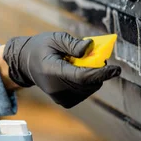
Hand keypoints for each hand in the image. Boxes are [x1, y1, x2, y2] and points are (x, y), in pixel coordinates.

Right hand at [2, 32, 120, 107]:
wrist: (25, 64)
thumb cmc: (41, 47)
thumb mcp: (55, 38)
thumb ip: (72, 44)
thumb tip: (90, 48)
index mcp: (53, 71)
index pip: (82, 77)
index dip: (101, 73)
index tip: (116, 69)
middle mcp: (57, 88)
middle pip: (88, 84)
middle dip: (98, 71)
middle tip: (97, 57)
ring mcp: (60, 97)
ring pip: (89, 89)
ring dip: (93, 77)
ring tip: (82, 64)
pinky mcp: (64, 102)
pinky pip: (84, 93)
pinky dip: (88, 83)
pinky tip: (78, 73)